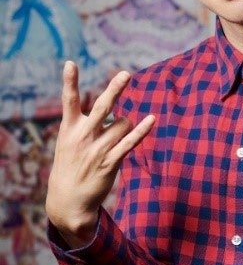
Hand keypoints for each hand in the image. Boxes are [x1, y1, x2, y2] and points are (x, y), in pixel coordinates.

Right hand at [46, 61, 154, 246]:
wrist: (67, 201)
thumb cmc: (70, 166)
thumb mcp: (68, 142)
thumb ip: (84, 123)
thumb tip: (112, 108)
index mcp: (69, 129)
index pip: (69, 101)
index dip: (69, 82)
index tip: (70, 63)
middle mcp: (83, 136)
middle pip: (102, 107)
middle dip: (115, 89)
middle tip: (125, 74)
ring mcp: (97, 149)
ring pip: (122, 123)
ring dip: (126, 124)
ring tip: (114, 137)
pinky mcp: (111, 161)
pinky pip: (130, 142)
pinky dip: (142, 130)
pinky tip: (151, 119)